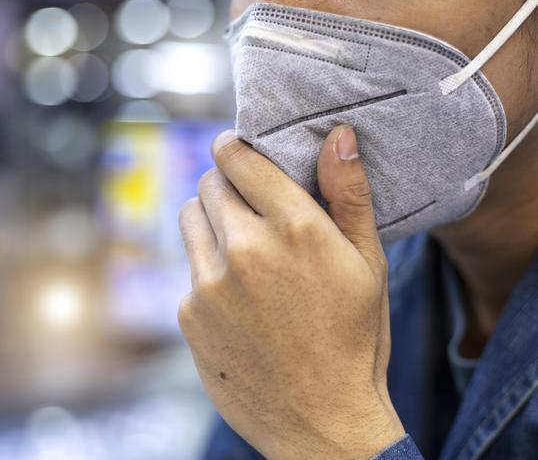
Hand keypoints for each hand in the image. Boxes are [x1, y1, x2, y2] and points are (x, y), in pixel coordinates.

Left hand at [178, 125, 404, 458]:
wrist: (321, 421)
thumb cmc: (354, 340)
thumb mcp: (368, 264)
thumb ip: (349, 194)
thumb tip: (338, 135)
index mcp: (293, 228)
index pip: (238, 158)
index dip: (233, 146)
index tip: (234, 147)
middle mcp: (244, 249)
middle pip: (208, 183)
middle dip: (225, 183)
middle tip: (246, 201)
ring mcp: (209, 283)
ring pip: (190, 219)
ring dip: (210, 219)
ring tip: (240, 244)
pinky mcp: (189, 314)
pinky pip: (188, 268)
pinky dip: (206, 268)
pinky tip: (236, 296)